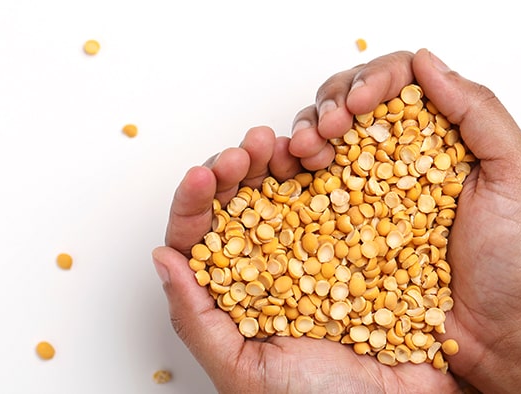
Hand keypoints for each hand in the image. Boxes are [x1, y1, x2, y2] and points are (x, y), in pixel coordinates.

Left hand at [153, 125, 460, 392]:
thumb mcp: (243, 370)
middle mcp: (270, 269)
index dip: (195, 202)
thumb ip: (198, 319)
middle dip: (236, 168)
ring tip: (282, 143)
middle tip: (246, 149)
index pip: (201, 238)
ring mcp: (315, 254)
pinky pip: (339, 202)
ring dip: (278, 162)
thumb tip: (163, 258)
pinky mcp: (357, 246)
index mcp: (234, 295)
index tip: (201, 176)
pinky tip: (323, 158)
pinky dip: (329, 175)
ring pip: (285, 194)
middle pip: (240, 205)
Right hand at [289, 49, 520, 390]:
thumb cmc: (518, 259)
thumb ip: (479, 112)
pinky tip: (289, 170)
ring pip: (326, 141)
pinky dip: (292, 172)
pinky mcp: (348, 230)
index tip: (359, 103)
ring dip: (307, 132)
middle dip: (331, 104)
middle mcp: (400, 159)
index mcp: (441, 137)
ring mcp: (370, 194)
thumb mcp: (518, 173)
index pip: (398, 84)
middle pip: (353, 106)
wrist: (499, 334)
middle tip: (327, 127)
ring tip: (306, 148)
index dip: (372, 81)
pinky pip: (312, 191)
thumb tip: (425, 61)